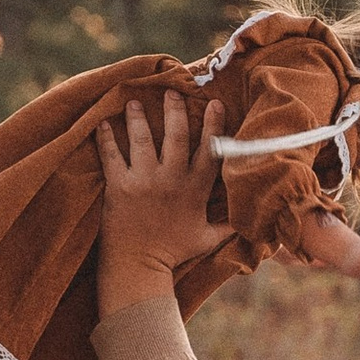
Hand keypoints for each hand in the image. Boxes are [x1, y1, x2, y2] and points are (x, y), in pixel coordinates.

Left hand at [95, 95, 222, 312]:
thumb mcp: (207, 239)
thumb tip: (256, 226)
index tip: (214, 103)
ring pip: (142, 140)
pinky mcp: (119, 186)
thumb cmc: (173, 253)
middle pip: (176, 136)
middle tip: (172, 92)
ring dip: (138, 118)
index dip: (213, 125)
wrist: (138, 267)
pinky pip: (111, 155)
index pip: (209, 150)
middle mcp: (171, 180)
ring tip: (134, 102)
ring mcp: (144, 181)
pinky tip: (103, 123)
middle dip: (175, 111)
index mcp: (194, 189)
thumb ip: (228, 227)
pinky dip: (106, 138)